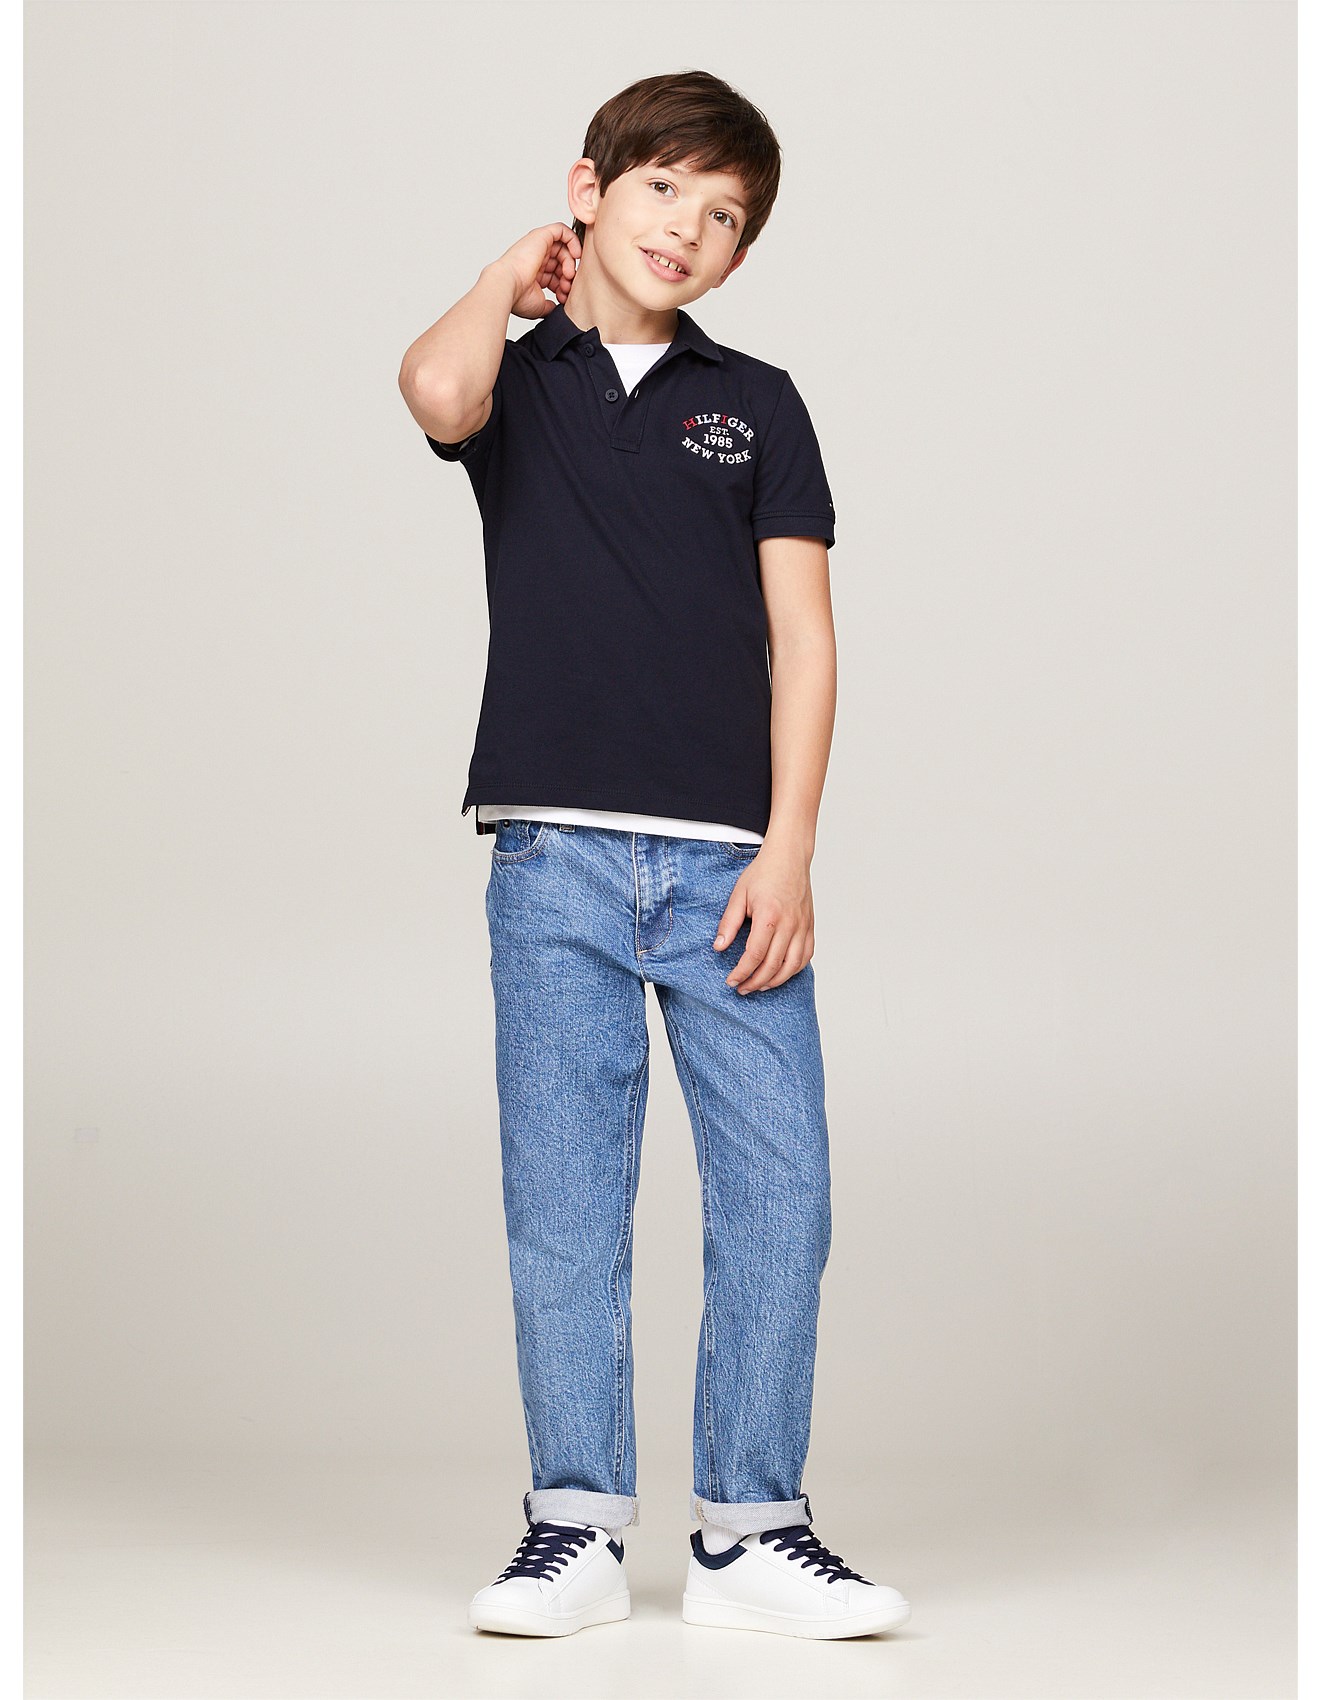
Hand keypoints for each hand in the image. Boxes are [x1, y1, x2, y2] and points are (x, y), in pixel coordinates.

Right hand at [490, 224, 581, 320]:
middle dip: (568, 274)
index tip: (563, 296)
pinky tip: (576, 255)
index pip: (556, 274)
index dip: (563, 284)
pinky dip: (573, 240)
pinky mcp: (541, 236)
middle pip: (561, 260)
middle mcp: (535, 257)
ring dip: (571, 261)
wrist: (507, 285)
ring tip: (569, 274)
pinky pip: (562, 230)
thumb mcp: (539, 305)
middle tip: (567, 286)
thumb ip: (549, 306)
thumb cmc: (517, 296)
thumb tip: (556, 309)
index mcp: (534, 272)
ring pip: (563, 247)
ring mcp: (538, 245)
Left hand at [712, 841, 815, 993]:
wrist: (789, 857)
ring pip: (792, 966)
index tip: (731, 981)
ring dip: (775, 981)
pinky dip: (793, 970)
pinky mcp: (810, 927)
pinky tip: (779, 973)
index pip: (755, 955)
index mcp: (769, 916)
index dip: (742, 972)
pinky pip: (805, 956)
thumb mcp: (738, 895)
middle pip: (773, 966)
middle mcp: (789, 924)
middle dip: (755, 982)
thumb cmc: (763, 873)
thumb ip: (728, 923)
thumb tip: (718, 947)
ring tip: (759, 986)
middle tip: (741, 988)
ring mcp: (803, 927)